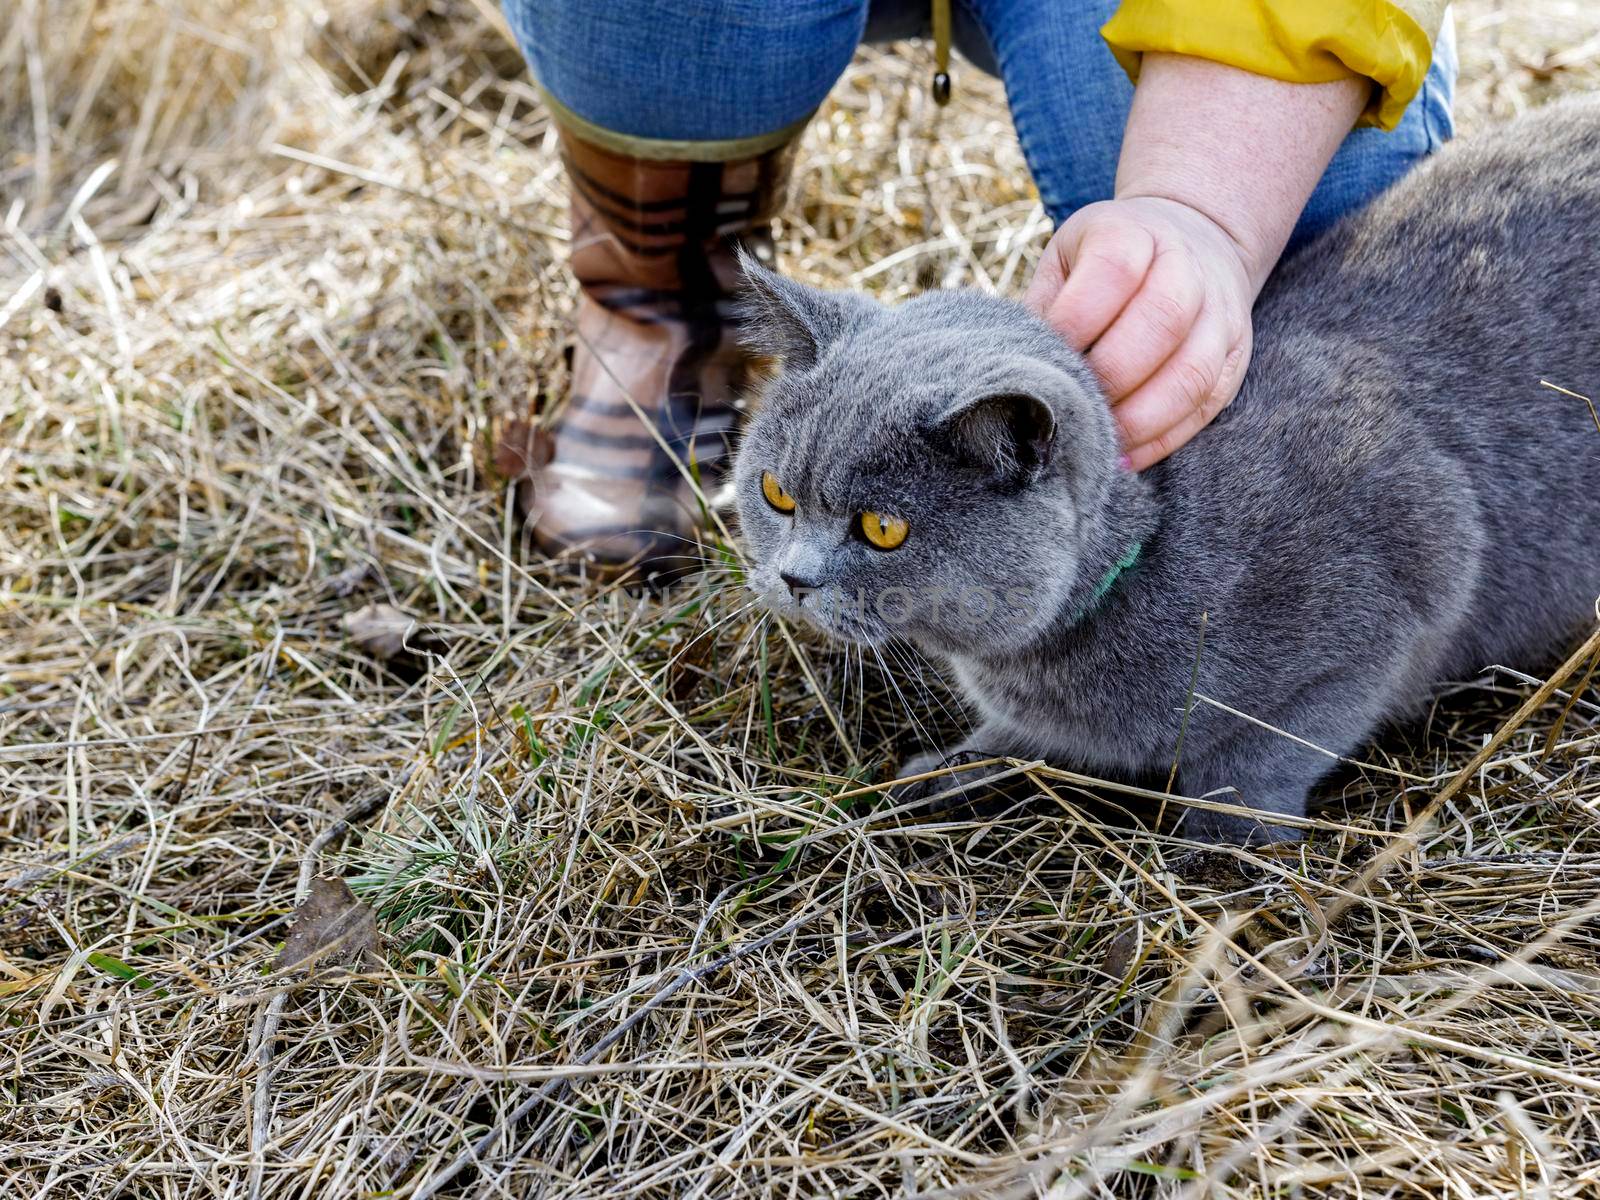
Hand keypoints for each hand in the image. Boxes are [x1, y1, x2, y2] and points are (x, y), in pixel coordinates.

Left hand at [1024, 195, 1253, 471]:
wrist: (1191, 239)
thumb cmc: (1105, 261)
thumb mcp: (1068, 261)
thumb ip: (1045, 308)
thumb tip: (1017, 373)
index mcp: (1134, 233)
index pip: (1112, 272)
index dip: (1074, 322)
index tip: (1043, 360)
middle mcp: (1187, 267)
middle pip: (1162, 322)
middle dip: (1110, 377)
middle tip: (1071, 409)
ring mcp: (1220, 314)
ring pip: (1192, 372)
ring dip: (1140, 419)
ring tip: (1099, 444)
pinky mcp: (1235, 357)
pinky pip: (1206, 406)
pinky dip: (1163, 439)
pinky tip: (1125, 456)